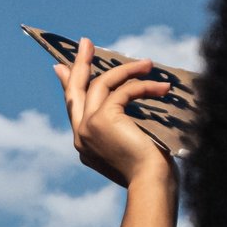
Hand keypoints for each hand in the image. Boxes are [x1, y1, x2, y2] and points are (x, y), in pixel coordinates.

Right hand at [57, 39, 172, 187]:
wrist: (150, 183)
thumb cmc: (149, 169)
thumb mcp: (133, 141)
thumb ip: (122, 122)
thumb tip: (125, 96)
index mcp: (85, 143)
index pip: (74, 106)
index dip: (70, 83)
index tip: (65, 67)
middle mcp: (80, 135)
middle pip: (76, 90)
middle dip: (81, 63)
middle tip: (85, 43)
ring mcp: (88, 127)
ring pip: (101, 84)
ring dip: (127, 70)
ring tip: (147, 64)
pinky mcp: (103, 120)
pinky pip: (123, 91)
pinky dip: (143, 86)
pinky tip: (161, 87)